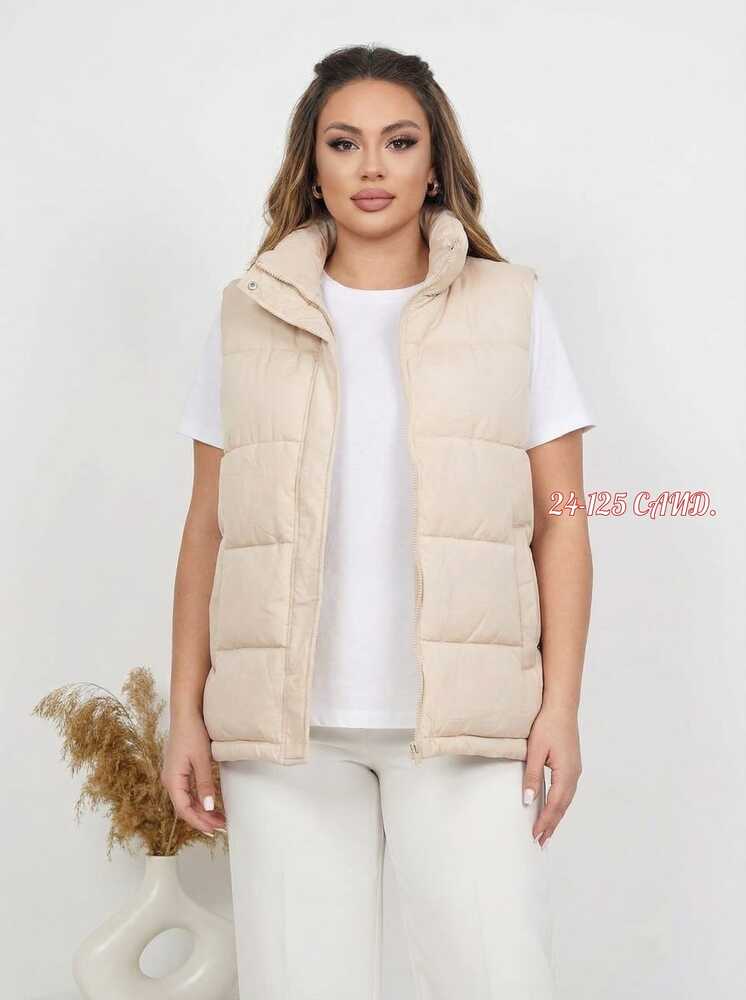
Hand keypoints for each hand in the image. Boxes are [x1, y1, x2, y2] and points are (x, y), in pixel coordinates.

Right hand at [161, 712, 227, 837]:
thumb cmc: (191, 733)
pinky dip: (199, 800)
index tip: (213, 831)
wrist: (185, 713)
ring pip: (187, 800)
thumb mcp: (202, 760)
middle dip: (203, 819)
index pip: (184, 810)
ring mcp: (174, 775)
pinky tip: (210, 803)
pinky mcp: (179, 770)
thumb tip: (209, 807)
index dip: (199, 822)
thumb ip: (205, 785)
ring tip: (219, 818)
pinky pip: (187, 791)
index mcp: (172, 780)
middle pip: (185, 807)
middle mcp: (170, 780)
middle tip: (221, 827)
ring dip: (202, 810)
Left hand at [523, 705, 581, 847]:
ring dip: (556, 816)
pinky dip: (559, 804)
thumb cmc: (547, 724)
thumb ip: (532, 777)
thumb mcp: (535, 751)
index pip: (555, 805)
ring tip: (546, 832)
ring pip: (566, 800)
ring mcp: (575, 770)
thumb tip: (528, 802)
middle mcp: (574, 774)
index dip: (545, 822)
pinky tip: (553, 808)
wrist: (561, 706)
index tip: (536, 836)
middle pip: (563, 806)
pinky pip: (566, 791)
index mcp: (566, 773)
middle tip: (541, 842)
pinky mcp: (572, 765)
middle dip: (551, 825)